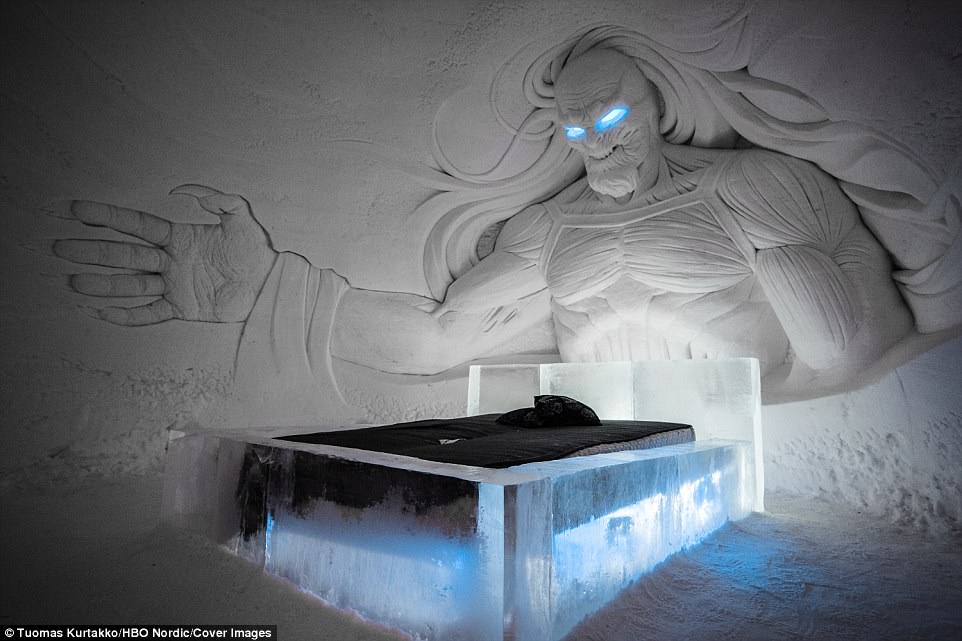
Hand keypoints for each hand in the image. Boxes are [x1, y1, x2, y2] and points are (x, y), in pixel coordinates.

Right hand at [52, 185, 275, 324]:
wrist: (270, 285)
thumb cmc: (256, 251)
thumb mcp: (243, 219)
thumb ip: (221, 200)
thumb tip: (188, 191)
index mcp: (178, 236)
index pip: (137, 224)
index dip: (108, 216)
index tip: (77, 210)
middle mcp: (170, 260)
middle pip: (126, 254)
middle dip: (93, 251)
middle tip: (60, 248)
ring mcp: (173, 285)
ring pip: (132, 284)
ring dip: (103, 284)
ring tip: (74, 281)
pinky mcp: (182, 308)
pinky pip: (149, 313)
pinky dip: (127, 315)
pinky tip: (102, 312)